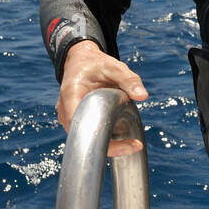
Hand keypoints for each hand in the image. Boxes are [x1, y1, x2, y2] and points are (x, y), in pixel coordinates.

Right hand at [57, 41, 147, 156]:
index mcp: (71, 94)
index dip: (99, 136)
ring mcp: (69, 117)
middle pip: (82, 137)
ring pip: (85, 139)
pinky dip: (105, 140)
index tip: (122, 143)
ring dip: (108, 145)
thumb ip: (129, 79)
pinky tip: (125, 141)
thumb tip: (143, 96)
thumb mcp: (114, 67)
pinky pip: (88, 135)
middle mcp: (65, 109)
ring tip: (133, 145)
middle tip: (135, 146)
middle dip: (108, 146)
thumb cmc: (95, 64)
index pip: (79, 122)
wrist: (81, 62)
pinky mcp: (76, 122)